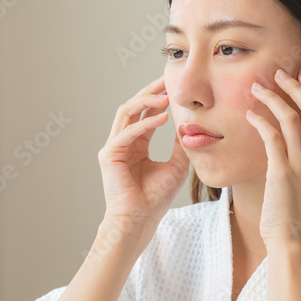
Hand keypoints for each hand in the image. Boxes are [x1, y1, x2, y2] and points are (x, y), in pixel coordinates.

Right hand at [98, 75, 188, 233]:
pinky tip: (162, 118)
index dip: (158, 98)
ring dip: (146, 102)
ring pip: (126, 113)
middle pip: (133, 107)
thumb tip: (191, 125)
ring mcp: (114, 147)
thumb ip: (180, 144)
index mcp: (136, 144)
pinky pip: (127, 133)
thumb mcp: (177, 165)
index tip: (174, 87)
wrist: (140, 220)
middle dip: (150, 92)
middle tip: (167, 80)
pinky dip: (144, 124)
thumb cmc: (156, 198)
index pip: (144, 114)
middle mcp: (123, 141)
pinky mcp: (110, 155)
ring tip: (165, 96)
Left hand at [245, 68, 300, 246]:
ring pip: (292, 117)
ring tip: (258, 88)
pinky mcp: (282, 172)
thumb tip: (294, 130)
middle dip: (296, 86)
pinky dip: (260, 120)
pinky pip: (272, 136)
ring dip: (273, 97)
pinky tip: (250, 114)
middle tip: (279, 73)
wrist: (292, 240)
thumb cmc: (296, 211)